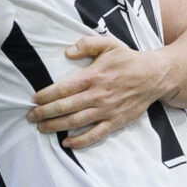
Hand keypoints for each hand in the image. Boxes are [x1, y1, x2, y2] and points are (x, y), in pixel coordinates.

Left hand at [28, 33, 174, 149]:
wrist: (155, 76)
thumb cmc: (128, 60)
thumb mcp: (109, 44)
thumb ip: (87, 44)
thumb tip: (67, 51)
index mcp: (94, 76)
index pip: (63, 88)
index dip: (46, 95)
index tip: (33, 99)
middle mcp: (98, 95)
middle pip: (65, 107)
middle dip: (45, 113)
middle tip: (31, 116)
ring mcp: (107, 110)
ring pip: (76, 122)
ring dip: (56, 126)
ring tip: (41, 128)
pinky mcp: (116, 121)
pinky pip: (95, 135)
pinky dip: (80, 141)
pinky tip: (66, 142)